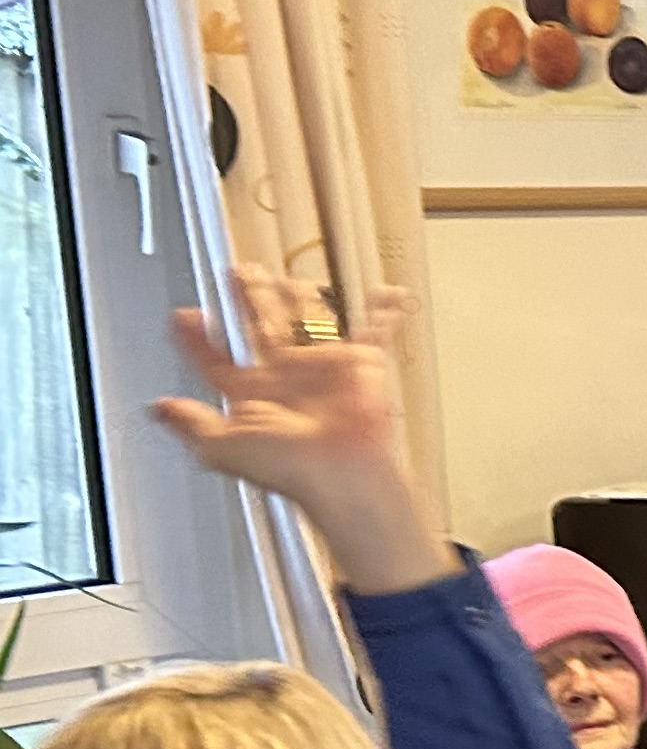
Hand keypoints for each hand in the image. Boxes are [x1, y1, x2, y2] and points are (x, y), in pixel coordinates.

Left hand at [154, 265, 455, 593]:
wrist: (341, 473)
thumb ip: (189, 424)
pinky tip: (385, 295)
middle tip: (235, 275)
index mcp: (252, 394)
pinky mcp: (358, 365)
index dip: (196, 338)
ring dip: (295, 299)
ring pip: (305, 322)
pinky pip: (373, 332)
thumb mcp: (220, 446)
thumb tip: (158, 409)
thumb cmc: (288, 466)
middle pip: (260, 328)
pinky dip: (383, 313)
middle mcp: (285, 378)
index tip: (182, 317)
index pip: (216, 358)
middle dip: (246, 301)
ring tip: (285, 279)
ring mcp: (321, 368)